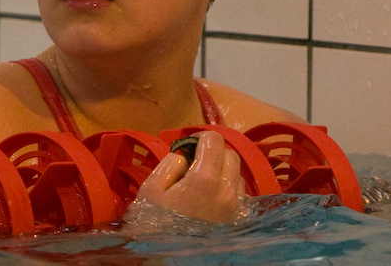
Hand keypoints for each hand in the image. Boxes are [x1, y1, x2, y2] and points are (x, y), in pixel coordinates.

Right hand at [131, 131, 246, 223]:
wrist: (169, 260)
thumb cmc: (155, 223)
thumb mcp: (151, 188)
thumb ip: (170, 164)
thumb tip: (184, 156)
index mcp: (204, 178)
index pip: (214, 139)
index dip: (200, 137)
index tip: (189, 145)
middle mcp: (226, 191)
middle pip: (231, 155)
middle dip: (214, 153)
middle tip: (195, 162)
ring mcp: (236, 208)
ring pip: (237, 175)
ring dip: (223, 172)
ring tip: (203, 183)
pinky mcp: (239, 222)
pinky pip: (240, 197)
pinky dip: (229, 191)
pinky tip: (212, 200)